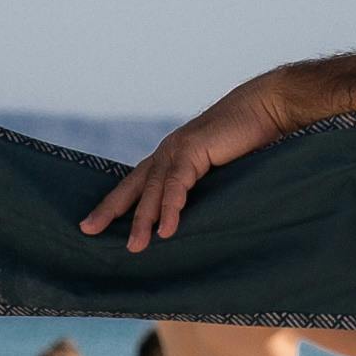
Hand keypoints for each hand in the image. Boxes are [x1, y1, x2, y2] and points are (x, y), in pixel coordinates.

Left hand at [83, 73, 297, 254]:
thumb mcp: (222, 169)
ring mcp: (178, 149)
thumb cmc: (250, 139)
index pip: (138, 184)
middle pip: (134, 186)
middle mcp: (169, 151)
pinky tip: (165, 230)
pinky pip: (177, 185)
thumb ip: (205, 188)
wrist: (267, 108)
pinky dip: (170, 209)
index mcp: (172, 156)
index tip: (94, 222)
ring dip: (143, 221)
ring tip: (135, 247)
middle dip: (110, 209)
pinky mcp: (193, 150)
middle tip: (88, 230)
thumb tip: (198, 219)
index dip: (116, 203)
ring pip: (153, 190)